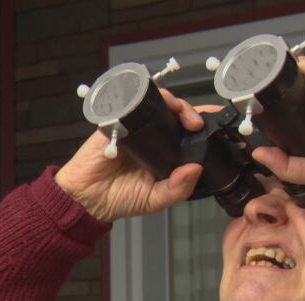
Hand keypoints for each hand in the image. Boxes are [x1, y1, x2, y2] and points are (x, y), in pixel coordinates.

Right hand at [55, 90, 218, 222]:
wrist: (86, 197)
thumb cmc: (119, 199)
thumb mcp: (155, 200)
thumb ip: (177, 189)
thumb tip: (196, 169)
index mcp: (165, 154)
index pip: (189, 135)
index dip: (204, 126)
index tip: (219, 126)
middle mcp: (153, 138)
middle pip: (178, 115)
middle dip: (192, 113)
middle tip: (196, 124)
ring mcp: (136, 127)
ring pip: (161, 104)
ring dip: (175, 104)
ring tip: (182, 115)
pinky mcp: (118, 120)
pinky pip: (134, 102)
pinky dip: (148, 97)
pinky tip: (159, 103)